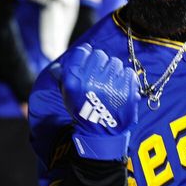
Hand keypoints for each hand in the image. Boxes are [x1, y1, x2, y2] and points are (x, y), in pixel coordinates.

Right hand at [50, 44, 140, 159]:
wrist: (102, 133)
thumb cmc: (83, 113)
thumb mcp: (68, 96)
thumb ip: (62, 79)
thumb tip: (57, 67)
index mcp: (73, 80)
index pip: (82, 52)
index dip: (86, 54)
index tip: (89, 59)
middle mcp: (91, 80)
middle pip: (100, 55)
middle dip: (100, 63)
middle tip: (101, 75)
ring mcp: (110, 84)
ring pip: (115, 63)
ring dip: (114, 71)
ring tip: (111, 84)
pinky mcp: (126, 89)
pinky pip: (128, 73)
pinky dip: (126, 79)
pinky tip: (121, 88)